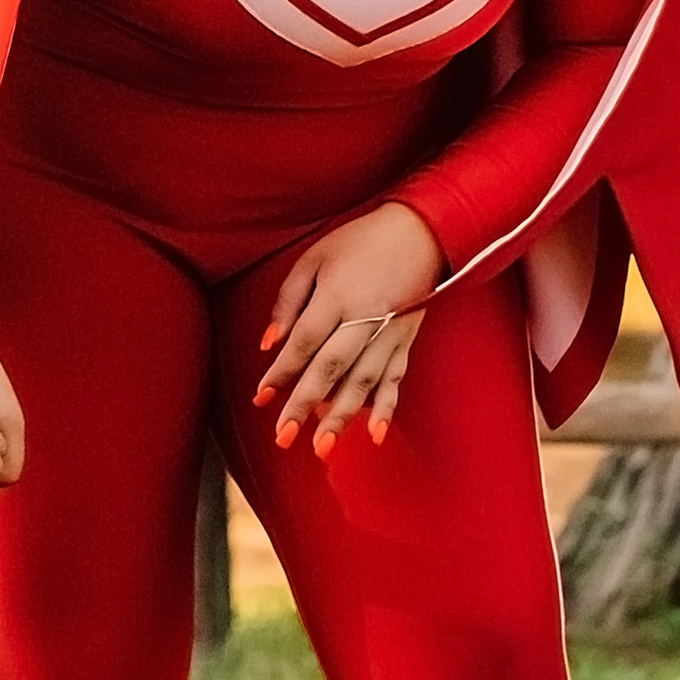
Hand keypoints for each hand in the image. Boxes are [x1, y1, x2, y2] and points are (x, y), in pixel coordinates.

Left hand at [254, 203, 444, 457]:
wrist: (420, 232)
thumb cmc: (358, 242)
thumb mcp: (314, 259)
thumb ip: (289, 301)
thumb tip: (270, 343)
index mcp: (336, 295)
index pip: (303, 342)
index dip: (281, 372)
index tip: (260, 398)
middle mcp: (364, 317)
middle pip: (330, 368)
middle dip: (305, 405)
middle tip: (283, 438)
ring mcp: (389, 332)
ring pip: (363, 380)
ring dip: (341, 416)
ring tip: (321, 448)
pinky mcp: (406, 340)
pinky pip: (395, 379)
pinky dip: (385, 408)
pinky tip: (373, 435)